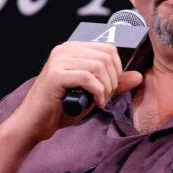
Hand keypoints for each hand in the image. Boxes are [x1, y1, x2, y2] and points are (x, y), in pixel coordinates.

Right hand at [8, 42, 142, 142]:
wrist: (35, 123)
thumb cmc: (62, 107)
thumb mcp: (94, 93)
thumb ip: (114, 84)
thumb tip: (138, 76)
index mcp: (73, 49)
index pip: (109, 48)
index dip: (117, 70)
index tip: (110, 88)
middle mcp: (64, 50)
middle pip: (107, 57)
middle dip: (112, 80)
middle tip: (104, 97)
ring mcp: (58, 60)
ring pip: (99, 67)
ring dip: (105, 88)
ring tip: (99, 101)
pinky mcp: (55, 75)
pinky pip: (88, 78)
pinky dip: (98, 93)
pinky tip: (95, 103)